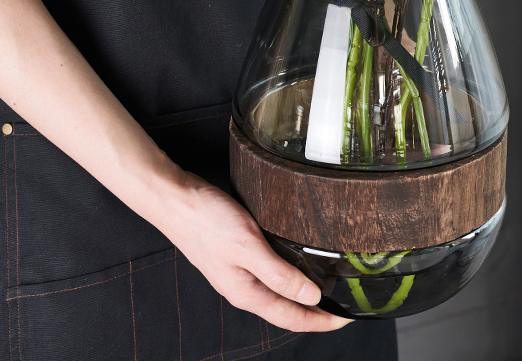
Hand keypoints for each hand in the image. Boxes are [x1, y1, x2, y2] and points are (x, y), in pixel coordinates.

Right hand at [159, 171, 350, 332]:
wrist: (176, 199)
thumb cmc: (207, 221)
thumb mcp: (248, 247)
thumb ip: (279, 274)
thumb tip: (312, 297)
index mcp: (246, 293)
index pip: (291, 317)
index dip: (320, 321)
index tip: (345, 319)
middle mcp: (243, 287)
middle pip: (285, 309)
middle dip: (314, 312)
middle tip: (342, 306)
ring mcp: (238, 271)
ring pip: (277, 291)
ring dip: (302, 294)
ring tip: (326, 289)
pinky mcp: (237, 253)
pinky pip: (268, 272)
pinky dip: (288, 273)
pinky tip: (296, 262)